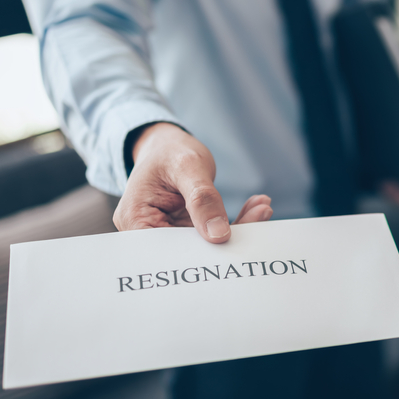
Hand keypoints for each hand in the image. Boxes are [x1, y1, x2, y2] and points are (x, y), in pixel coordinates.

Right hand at [113, 122, 272, 242]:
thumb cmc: (170, 151)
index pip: (167, 250)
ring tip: (262, 208)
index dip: (199, 253)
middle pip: (190, 250)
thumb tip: (219, 235)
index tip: (232, 242)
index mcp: (135, 220)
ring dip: (239, 228)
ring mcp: (170, 234)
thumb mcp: (187, 167)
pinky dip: (237, 221)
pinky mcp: (188, 232)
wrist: (168, 145)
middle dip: (228, 238)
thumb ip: (202, 198)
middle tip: (261, 217)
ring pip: (208, 244)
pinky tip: (256, 206)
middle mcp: (149, 233)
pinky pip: (214, 234)